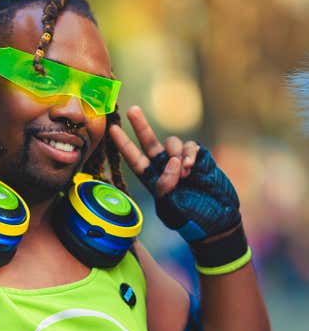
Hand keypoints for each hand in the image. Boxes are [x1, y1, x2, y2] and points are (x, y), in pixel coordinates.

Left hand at [109, 106, 240, 242]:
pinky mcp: (199, 159)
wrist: (218, 220)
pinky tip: (192, 167)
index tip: (112, 130)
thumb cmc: (191, 220)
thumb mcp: (171, 209)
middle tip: (132, 111)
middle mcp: (165, 168)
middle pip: (149, 143)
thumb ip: (166, 187)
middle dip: (141, 126)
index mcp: (152, 181)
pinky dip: (190, 153)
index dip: (124, 145)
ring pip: (172, 143)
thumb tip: (172, 162)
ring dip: (176, 153)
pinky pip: (191, 147)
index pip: (135, 161)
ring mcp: (182, 162)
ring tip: (185, 173)